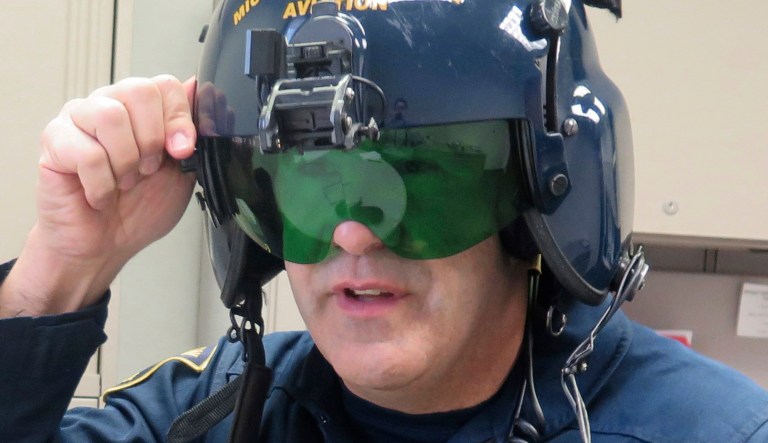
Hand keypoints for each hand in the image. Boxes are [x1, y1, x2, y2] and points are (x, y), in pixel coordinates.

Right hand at [0, 75, 196, 316]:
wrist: (106, 246)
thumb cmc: (139, 209)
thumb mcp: (181, 173)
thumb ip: (190, 133)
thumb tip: (195, 87)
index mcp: (142, 110)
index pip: (164, 85)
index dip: (179, 118)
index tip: (181, 152)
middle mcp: (109, 105)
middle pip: (138, 91)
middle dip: (152, 140)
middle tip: (147, 170)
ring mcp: (78, 119)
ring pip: (110, 115)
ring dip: (126, 161)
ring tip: (123, 182)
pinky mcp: (54, 141)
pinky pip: (86, 152)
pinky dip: (102, 184)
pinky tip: (100, 196)